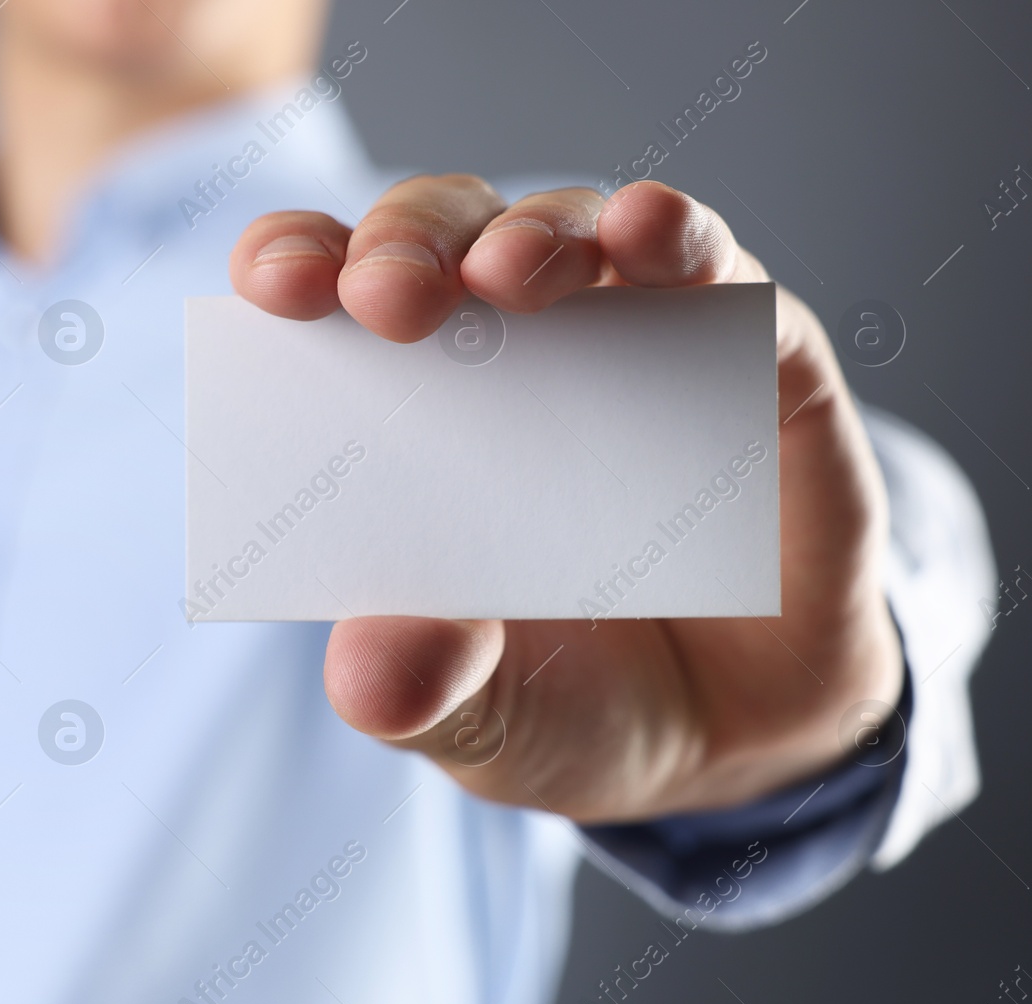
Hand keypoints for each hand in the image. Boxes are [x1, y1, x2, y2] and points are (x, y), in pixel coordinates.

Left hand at [229, 178, 904, 822]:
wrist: (736, 746)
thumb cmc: (573, 702)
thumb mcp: (482, 721)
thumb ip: (423, 690)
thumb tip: (371, 668)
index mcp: (405, 415)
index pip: (328, 299)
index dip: (295, 264)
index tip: (274, 287)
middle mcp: (510, 349)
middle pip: (440, 239)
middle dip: (406, 247)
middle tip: (388, 298)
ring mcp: (634, 337)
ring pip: (571, 229)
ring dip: (534, 233)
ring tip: (507, 275)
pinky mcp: (757, 357)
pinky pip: (721, 274)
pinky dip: (681, 239)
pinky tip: (650, 231)